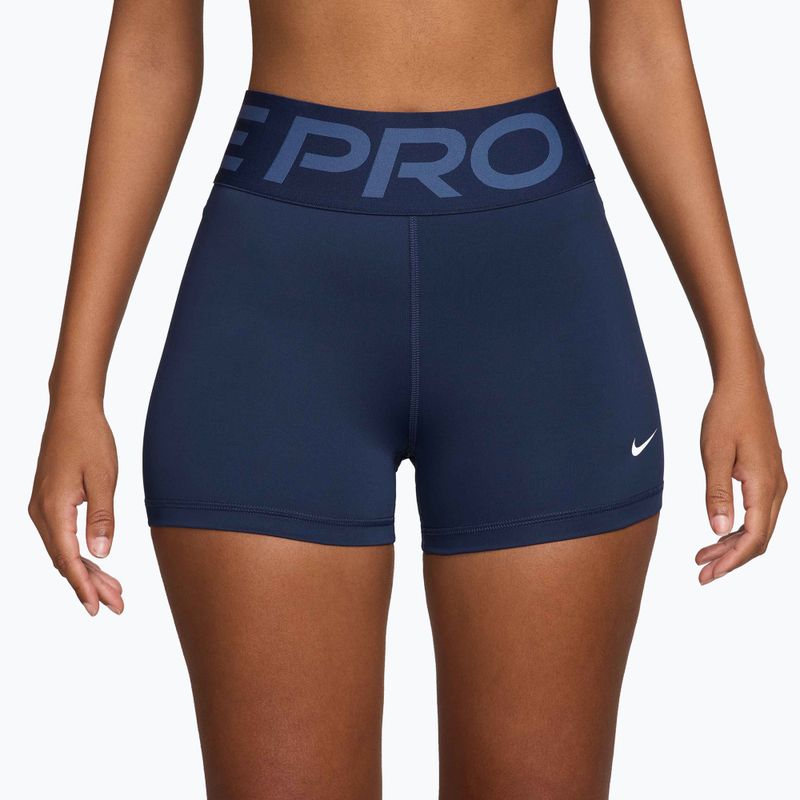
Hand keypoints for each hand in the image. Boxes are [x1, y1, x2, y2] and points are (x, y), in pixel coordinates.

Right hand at [29, 400, 123, 614]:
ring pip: (63, 551)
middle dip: (90, 585)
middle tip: (117, 606)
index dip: (83, 585)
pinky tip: (98, 564)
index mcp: (54, 508)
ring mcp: (42, 508)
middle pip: (65, 560)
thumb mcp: (104, 478)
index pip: (68, 558)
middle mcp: (42, 512)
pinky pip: (62, 537)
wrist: (72, 411)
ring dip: (87, 572)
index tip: (96, 607)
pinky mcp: (49, 502)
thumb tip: (102, 553)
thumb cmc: (90, 439)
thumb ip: (103, 516)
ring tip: (114, 592)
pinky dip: (80, 554)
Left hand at [695, 378, 786, 583]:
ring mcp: (774, 483)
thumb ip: (717, 493)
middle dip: (731, 559)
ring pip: (759, 527)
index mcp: (765, 485)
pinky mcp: (766, 477)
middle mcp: (776, 488)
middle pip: (759, 538)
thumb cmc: (727, 416)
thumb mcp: (714, 455)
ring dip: (732, 545)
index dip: (732, 560)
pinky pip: (757, 513)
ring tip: (702, 558)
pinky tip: (717, 532)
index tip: (708, 574)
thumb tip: (719, 530)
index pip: (754, 537)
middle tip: (701, 574)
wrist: (743, 388)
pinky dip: (737, 528)